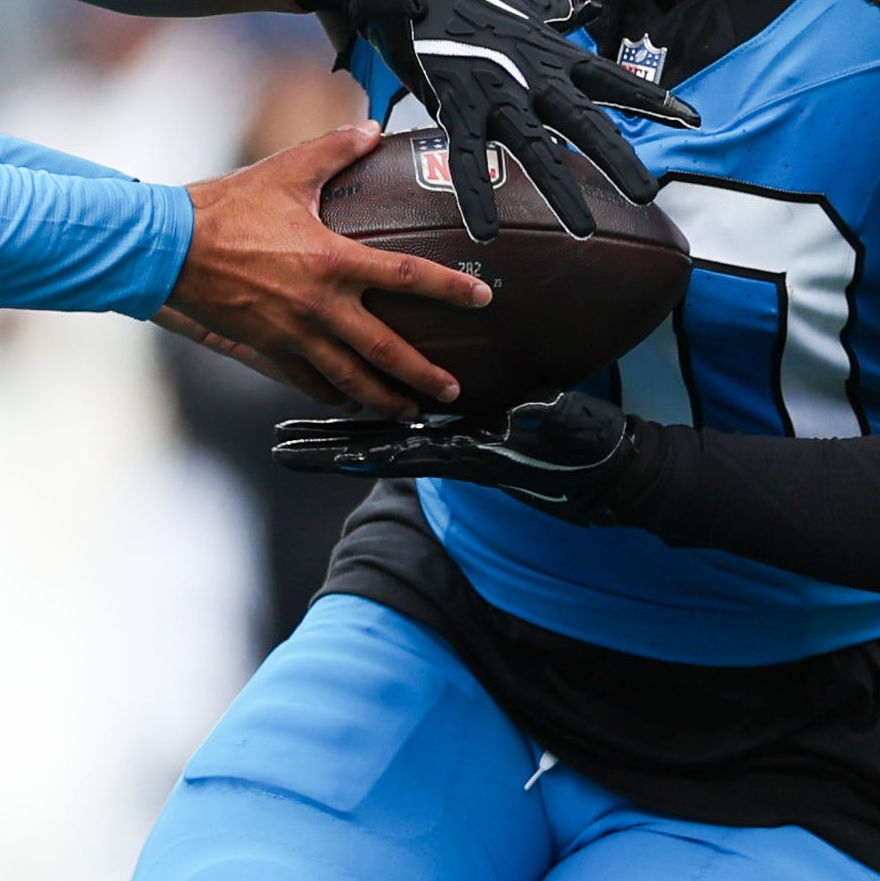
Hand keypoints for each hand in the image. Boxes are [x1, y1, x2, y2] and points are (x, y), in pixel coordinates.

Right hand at [172, 122, 496, 412]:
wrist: (170, 249)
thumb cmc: (227, 209)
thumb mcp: (286, 170)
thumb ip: (335, 149)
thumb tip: (369, 128)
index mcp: (333, 261)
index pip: (407, 276)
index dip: (449, 288)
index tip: (482, 299)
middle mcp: (319, 306)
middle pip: (384, 351)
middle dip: (423, 375)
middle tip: (452, 391)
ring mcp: (293, 334)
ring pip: (349, 378)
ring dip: (384, 398)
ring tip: (410, 412)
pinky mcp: (267, 348)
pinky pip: (307, 381)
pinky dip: (332, 394)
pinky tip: (348, 402)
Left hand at [267, 389, 660, 519]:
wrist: (603, 468)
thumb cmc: (588, 450)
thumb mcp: (572, 430)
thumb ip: (548, 419)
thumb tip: (525, 412)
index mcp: (466, 451)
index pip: (398, 451)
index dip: (355, 451)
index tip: (313, 452)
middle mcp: (447, 451)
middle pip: (374, 449)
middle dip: (324, 449)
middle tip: (276, 448)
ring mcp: (450, 445)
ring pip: (380, 438)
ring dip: (334, 438)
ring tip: (288, 435)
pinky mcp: (457, 436)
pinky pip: (401, 427)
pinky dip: (367, 422)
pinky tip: (341, 413)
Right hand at [292, 0, 694, 241]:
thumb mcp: (522, 4)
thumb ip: (557, 15)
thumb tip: (587, 6)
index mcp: (552, 53)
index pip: (614, 79)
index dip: (653, 99)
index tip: (691, 118)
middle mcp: (533, 75)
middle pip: (585, 122)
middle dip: (617, 159)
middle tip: (646, 195)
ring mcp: (496, 92)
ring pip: (535, 149)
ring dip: (559, 191)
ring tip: (582, 229)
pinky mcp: (456, 104)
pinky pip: (469, 158)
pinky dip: (476, 195)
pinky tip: (487, 231)